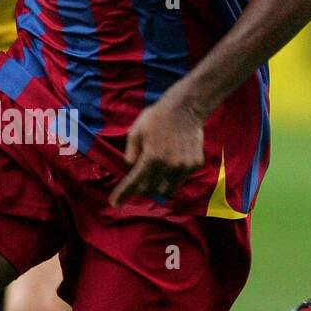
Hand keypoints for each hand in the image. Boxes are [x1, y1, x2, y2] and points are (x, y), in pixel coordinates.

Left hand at [109, 91, 204, 206]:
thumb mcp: (136, 131)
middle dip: (141, 189)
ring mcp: (184, 166)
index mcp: (152, 158)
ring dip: (159, 186)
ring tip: (157, 172)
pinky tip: (172, 160)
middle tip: (139, 181)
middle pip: (151, 190)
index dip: (123, 194)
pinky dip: (174, 176)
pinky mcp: (195, 164)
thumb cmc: (157, 118)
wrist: (186, 108)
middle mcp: (169, 165)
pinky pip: (181, 179)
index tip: (114, 203)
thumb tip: (130, 169)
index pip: (134, 182)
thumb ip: (130, 153)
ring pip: (168, 190)